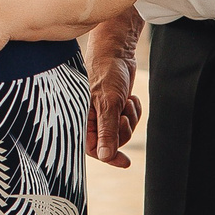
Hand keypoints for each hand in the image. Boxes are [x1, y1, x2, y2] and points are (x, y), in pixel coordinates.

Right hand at [85, 22, 142, 167]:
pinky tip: (129, 97)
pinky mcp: (114, 107)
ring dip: (129, 118)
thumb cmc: (106, 73)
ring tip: (125, 101)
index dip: (108, 156)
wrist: (116, 51)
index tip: (125, 163)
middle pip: (111, 142)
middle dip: (122, 130)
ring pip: (122, 132)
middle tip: (122, 115)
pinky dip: (133, 111)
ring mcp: (103, 113)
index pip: (93, 148)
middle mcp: (90, 119)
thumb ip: (106, 132)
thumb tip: (104, 156)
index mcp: (81, 119)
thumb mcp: (108, 104)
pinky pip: (129, 121)